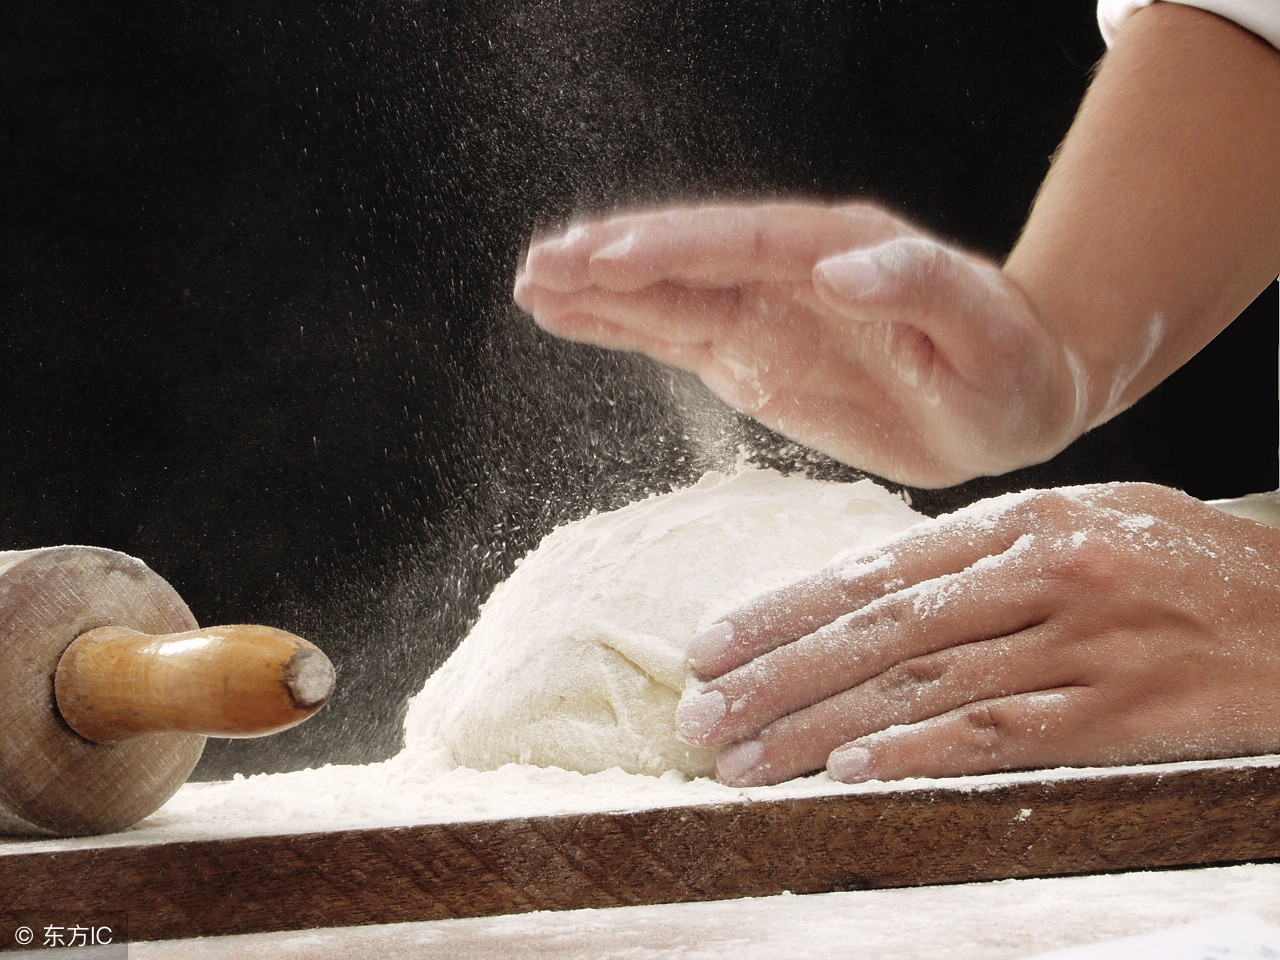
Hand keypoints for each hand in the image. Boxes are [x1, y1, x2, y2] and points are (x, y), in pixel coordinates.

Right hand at [514, 202, 1087, 486]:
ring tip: (531, 283)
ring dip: (599, 290)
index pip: (740, 242)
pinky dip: (620, 327)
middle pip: (685, 258)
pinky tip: (572, 317)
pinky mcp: (753, 355)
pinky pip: (675, 335)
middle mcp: (787, 273)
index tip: (606, 257)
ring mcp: (764, 313)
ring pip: (666, 295)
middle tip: (540, 264)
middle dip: (611, 260)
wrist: (1010, 402)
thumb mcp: (985, 329)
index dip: (671, 249)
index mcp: (838, 251)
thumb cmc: (1009, 364)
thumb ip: (919, 287)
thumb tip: (839, 268)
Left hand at [673, 483, 1279, 784]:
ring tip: (745, 760)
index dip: (783, 613)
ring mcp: (1081, 643)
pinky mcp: (1121, 712)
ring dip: (819, 730)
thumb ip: (985, 555)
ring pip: (920, 688)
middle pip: (878, 633)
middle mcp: (1040, 572)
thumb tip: (875, 595)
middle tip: (701, 715)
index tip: (712, 647)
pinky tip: (849, 773)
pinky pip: (999, 734)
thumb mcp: (1086, 525)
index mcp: (1021, 521)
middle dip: (775, 678)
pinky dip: (918, 753)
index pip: (873, 572)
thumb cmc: (1186, 569)